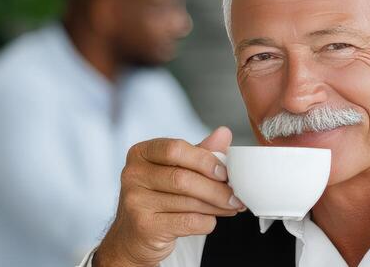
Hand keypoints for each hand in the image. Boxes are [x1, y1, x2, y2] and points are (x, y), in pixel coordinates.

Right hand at [94, 127, 242, 266]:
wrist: (133, 236)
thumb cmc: (158, 197)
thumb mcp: (175, 169)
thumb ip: (199, 152)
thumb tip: (224, 133)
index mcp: (141, 153)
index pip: (175, 149)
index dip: (204, 160)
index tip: (225, 172)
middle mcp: (133, 174)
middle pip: (183, 178)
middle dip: (216, 189)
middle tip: (236, 196)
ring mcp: (135, 201)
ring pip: (188, 202)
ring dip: (216, 206)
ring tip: (231, 207)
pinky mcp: (144, 226)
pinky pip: (186, 222)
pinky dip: (206, 222)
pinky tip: (211, 220)